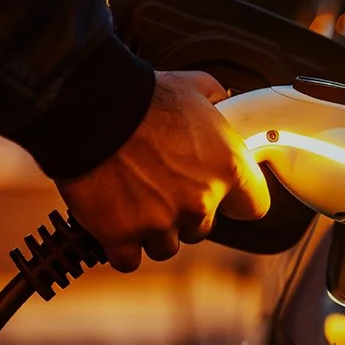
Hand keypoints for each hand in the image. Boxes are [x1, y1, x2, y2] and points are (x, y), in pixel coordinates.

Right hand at [56, 71, 270, 270]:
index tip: (226, 198)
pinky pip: (129, 258)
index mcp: (226, 167)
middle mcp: (198, 201)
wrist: (90, 109)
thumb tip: (222, 102)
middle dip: (185, 212)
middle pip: (202, 227)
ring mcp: (160, 223)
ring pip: (166, 246)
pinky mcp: (122, 236)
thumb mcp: (195, 86)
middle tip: (162, 186)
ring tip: (134, 200)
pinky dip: (121, 245)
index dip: (238, 201)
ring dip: (153, 229)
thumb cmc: (142, 96)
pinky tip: (115, 221)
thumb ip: (217, 101)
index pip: (254, 206)